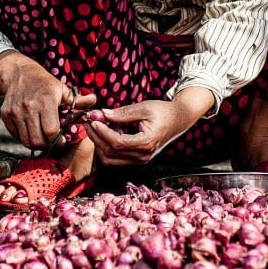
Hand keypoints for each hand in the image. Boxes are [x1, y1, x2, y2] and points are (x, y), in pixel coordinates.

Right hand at [0, 51, 94, 149]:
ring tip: (42, 136)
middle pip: (37, 140)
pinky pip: (15, 135)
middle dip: (47, 144)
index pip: (51, 131)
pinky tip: (31, 130)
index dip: (58, 139)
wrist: (20, 74)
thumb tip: (94, 101)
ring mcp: (15, 111)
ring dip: (36, 142)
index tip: (62, 138)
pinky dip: (24, 137)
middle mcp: (28, 107)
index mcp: (46, 100)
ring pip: (25, 140)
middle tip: (52, 140)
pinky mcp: (5, 115)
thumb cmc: (45, 84)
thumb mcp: (62, 89)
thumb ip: (78, 101)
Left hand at [84, 87, 214, 166]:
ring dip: (100, 144)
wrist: (178, 120)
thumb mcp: (144, 108)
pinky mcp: (138, 159)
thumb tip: (102, 114)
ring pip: (111, 159)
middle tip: (88, 122)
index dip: (102, 132)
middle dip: (96, 137)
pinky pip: (116, 159)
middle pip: (110, 153)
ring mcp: (140, 160)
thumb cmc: (163, 111)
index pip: (116, 142)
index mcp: (146, 143)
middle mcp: (142, 156)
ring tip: (96, 127)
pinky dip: (107, 147)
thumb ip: (123, 113)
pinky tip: (106, 132)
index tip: (93, 119)